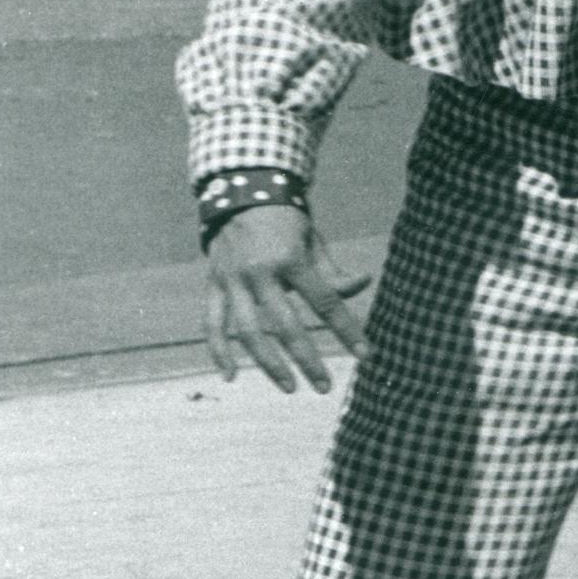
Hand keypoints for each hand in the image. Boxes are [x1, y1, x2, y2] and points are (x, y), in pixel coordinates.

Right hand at [205, 204, 370, 393]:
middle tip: (325, 386)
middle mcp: (260, 272)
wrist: (240, 191)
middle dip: (307, 360)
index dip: (347, 331)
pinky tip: (230, 377)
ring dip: (268, 364)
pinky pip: (212, 323)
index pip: (325, 302)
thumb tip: (362, 285)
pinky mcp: (213, 283)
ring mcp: (233, 280)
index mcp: (291, 259)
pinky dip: (218, 351)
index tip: (365, 355)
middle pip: (286, 325)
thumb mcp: (313, 239)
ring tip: (289, 387)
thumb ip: (333, 271)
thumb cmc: (286, 220)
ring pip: (247, 331)